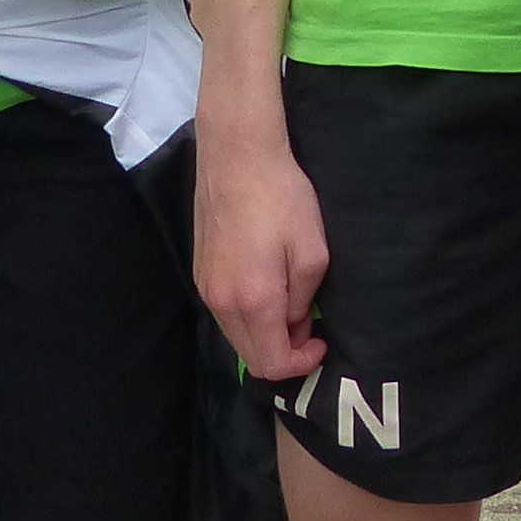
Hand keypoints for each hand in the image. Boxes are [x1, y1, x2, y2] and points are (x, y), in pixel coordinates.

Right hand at [195, 118, 331, 380]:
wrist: (237, 157)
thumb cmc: (282, 198)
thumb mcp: (312, 250)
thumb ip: (304, 299)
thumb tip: (294, 323)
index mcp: (254, 301)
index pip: (271, 363)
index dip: (300, 364)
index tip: (320, 342)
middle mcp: (222, 303)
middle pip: (250, 357)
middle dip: (283, 353)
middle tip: (308, 326)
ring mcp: (206, 289)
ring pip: (236, 337)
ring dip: (264, 335)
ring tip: (290, 304)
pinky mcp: (199, 274)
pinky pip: (225, 314)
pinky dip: (248, 317)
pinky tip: (266, 288)